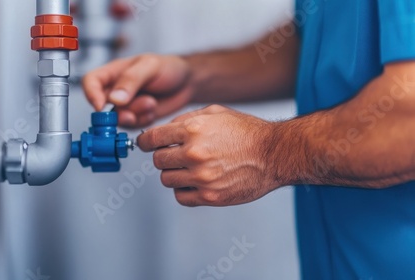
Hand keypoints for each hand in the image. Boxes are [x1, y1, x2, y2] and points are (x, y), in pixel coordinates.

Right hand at [82, 54, 193, 127]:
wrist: (188, 82)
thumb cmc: (169, 67)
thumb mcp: (150, 66)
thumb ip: (130, 80)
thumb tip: (114, 98)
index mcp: (113, 72)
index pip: (90, 82)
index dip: (92, 95)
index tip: (102, 106)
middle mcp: (116, 90)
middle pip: (102, 106)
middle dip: (119, 111)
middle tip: (134, 111)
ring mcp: (126, 105)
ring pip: (118, 118)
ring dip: (135, 115)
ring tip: (151, 103)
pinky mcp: (136, 117)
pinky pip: (132, 126)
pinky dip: (143, 121)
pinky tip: (153, 110)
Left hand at [137, 105, 280, 206]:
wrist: (274, 154)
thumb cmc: (247, 132)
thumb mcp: (215, 113)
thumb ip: (186, 119)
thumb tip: (162, 130)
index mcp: (193, 130)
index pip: (153, 138)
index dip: (145, 142)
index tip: (145, 144)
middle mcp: (195, 153)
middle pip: (157, 161)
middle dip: (163, 157)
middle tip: (175, 155)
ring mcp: (202, 177)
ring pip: (166, 179)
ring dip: (174, 173)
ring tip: (189, 167)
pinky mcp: (210, 196)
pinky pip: (181, 197)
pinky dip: (184, 190)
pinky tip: (195, 181)